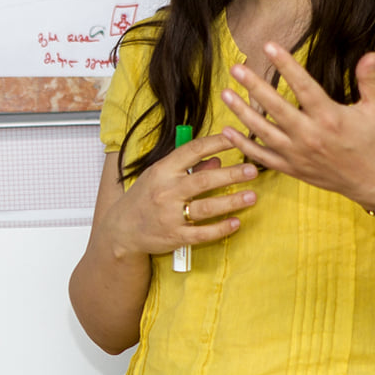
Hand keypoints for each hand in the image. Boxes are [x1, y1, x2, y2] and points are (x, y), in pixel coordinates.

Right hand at [93, 131, 258, 258]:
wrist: (121, 229)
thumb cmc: (144, 198)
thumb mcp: (160, 176)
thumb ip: (188, 168)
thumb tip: (218, 160)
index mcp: (163, 171)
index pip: (192, 151)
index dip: (216, 142)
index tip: (237, 137)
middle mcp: (166, 191)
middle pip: (204, 180)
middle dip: (231, 175)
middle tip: (253, 170)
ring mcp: (170, 215)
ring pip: (206, 207)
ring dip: (231, 202)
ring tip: (252, 196)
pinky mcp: (175, 237)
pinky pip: (202, 233)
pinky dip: (220, 229)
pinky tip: (235, 223)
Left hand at [219, 46, 374, 210]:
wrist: (373, 181)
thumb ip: (370, 80)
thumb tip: (368, 54)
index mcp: (330, 117)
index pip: (303, 86)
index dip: (286, 65)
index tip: (269, 46)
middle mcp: (310, 135)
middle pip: (275, 107)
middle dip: (254, 86)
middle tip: (236, 68)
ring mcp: (297, 154)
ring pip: (262, 131)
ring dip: (241, 112)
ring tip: (225, 93)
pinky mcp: (291, 168)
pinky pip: (261, 156)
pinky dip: (243, 145)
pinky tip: (227, 130)